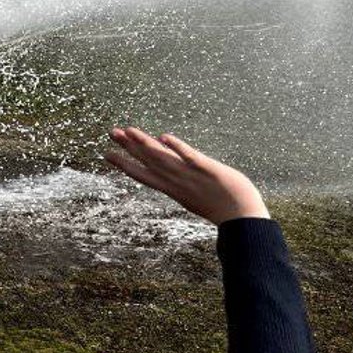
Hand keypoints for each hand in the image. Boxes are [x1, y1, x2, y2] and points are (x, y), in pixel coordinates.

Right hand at [106, 127, 268, 224]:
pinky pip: (189, 157)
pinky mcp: (208, 169)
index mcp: (173, 190)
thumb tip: (172, 176)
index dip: (125, 164)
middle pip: (148, 161)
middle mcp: (177, 182)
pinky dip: (176, 147)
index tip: (108, 154)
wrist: (244, 222)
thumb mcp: (196, 199)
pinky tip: (163, 137)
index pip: (143, 175)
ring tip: (128, 131)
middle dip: (128, 147)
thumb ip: (182, 186)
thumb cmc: (225, 211)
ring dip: (144, 143)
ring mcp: (191, 176)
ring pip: (162, 157)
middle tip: (111, 133)